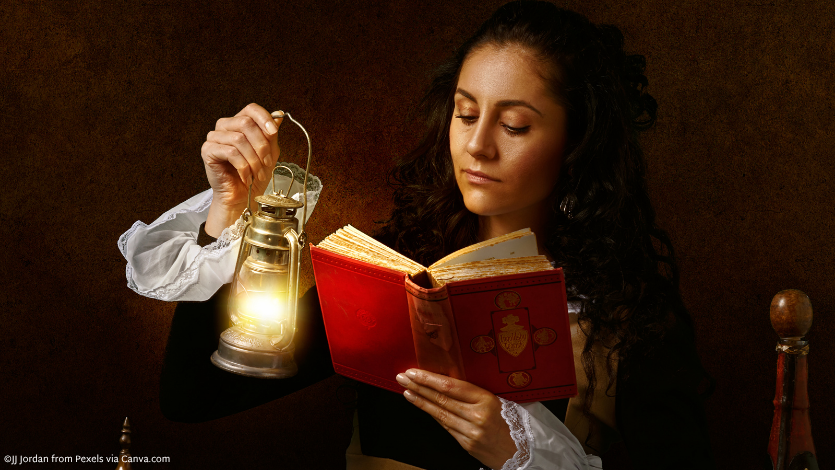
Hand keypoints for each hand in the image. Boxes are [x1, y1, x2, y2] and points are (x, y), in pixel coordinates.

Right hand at [201, 103, 283, 236]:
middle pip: (245, 123)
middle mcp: (225, 126)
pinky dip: (242, 166)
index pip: (251, 109)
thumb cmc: (254, 175)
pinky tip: (246, 176)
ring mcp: (214, 137)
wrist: (242, 196)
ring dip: (253, 159)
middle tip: (267, 163)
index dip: (264, 118)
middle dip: (261, 145)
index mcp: (239, 123)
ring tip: (257, 173)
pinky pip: (230, 152)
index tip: (274, 132)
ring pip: (239, 139)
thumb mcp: (269, 152)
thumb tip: (279, 113)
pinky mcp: (208, 150)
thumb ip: (271, 134)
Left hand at [396, 369, 517, 468]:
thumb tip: (452, 378)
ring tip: (406, 391)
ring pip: (440, 414)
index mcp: (487, 400)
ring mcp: (470, 432)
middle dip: (419, 387)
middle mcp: (477, 416)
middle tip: (402, 377)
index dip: (430, 379)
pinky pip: (446, 427)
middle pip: (441, 399)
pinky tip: (422, 406)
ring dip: (421, 402)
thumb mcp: (503, 399)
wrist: (526, 451)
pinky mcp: (467, 444)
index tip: (414, 372)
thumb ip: (478, 392)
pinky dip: (433, 415)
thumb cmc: (516, 421)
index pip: (451, 387)